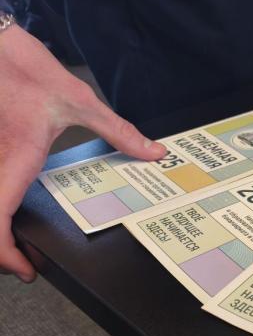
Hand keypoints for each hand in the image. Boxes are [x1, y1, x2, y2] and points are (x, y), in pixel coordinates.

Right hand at [0, 25, 165, 281]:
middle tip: (26, 263)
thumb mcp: (80, 100)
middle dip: (2, 249)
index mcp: (16, 158)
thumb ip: (118, 131)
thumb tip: (154, 152)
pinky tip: (11, 213)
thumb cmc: (25, 66)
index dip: (4, 252)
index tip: (25, 269)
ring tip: (19, 246)